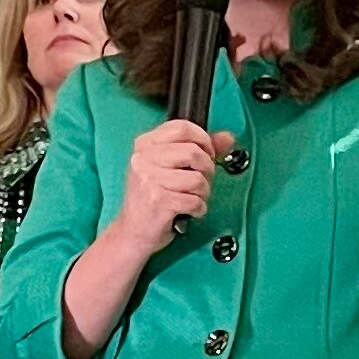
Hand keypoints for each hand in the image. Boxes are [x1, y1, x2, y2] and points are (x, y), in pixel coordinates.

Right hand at [112, 118, 220, 244]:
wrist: (132, 231)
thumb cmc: (151, 199)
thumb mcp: (170, 168)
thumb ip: (200, 149)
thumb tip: (226, 137)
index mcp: (145, 145)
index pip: (182, 127)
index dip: (203, 139)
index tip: (207, 153)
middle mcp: (144, 159)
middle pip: (194, 152)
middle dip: (207, 169)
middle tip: (201, 181)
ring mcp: (149, 179)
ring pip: (198, 178)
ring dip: (203, 193)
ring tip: (193, 198)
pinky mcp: (158, 201)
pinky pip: (195, 201)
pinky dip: (198, 209)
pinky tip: (189, 210)